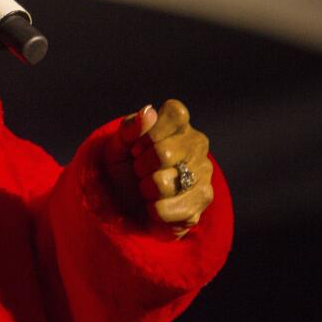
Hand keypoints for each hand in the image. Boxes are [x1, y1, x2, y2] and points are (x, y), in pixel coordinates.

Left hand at [103, 99, 214, 237]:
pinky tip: (156, 204)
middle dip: (141, 166)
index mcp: (178, 124)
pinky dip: (152, 209)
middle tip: (139, 170)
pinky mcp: (202, 201)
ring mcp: (204, 172)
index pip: (176, 112)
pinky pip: (166, 209)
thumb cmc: (125, 167)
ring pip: (163, 184)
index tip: (136, 147)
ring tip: (148, 187)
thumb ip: (130, 128)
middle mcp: (197, 144)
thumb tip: (148, 112)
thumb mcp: (117, 146)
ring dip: (145, 189)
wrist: (128, 204)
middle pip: (163, 153)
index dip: (150, 132)